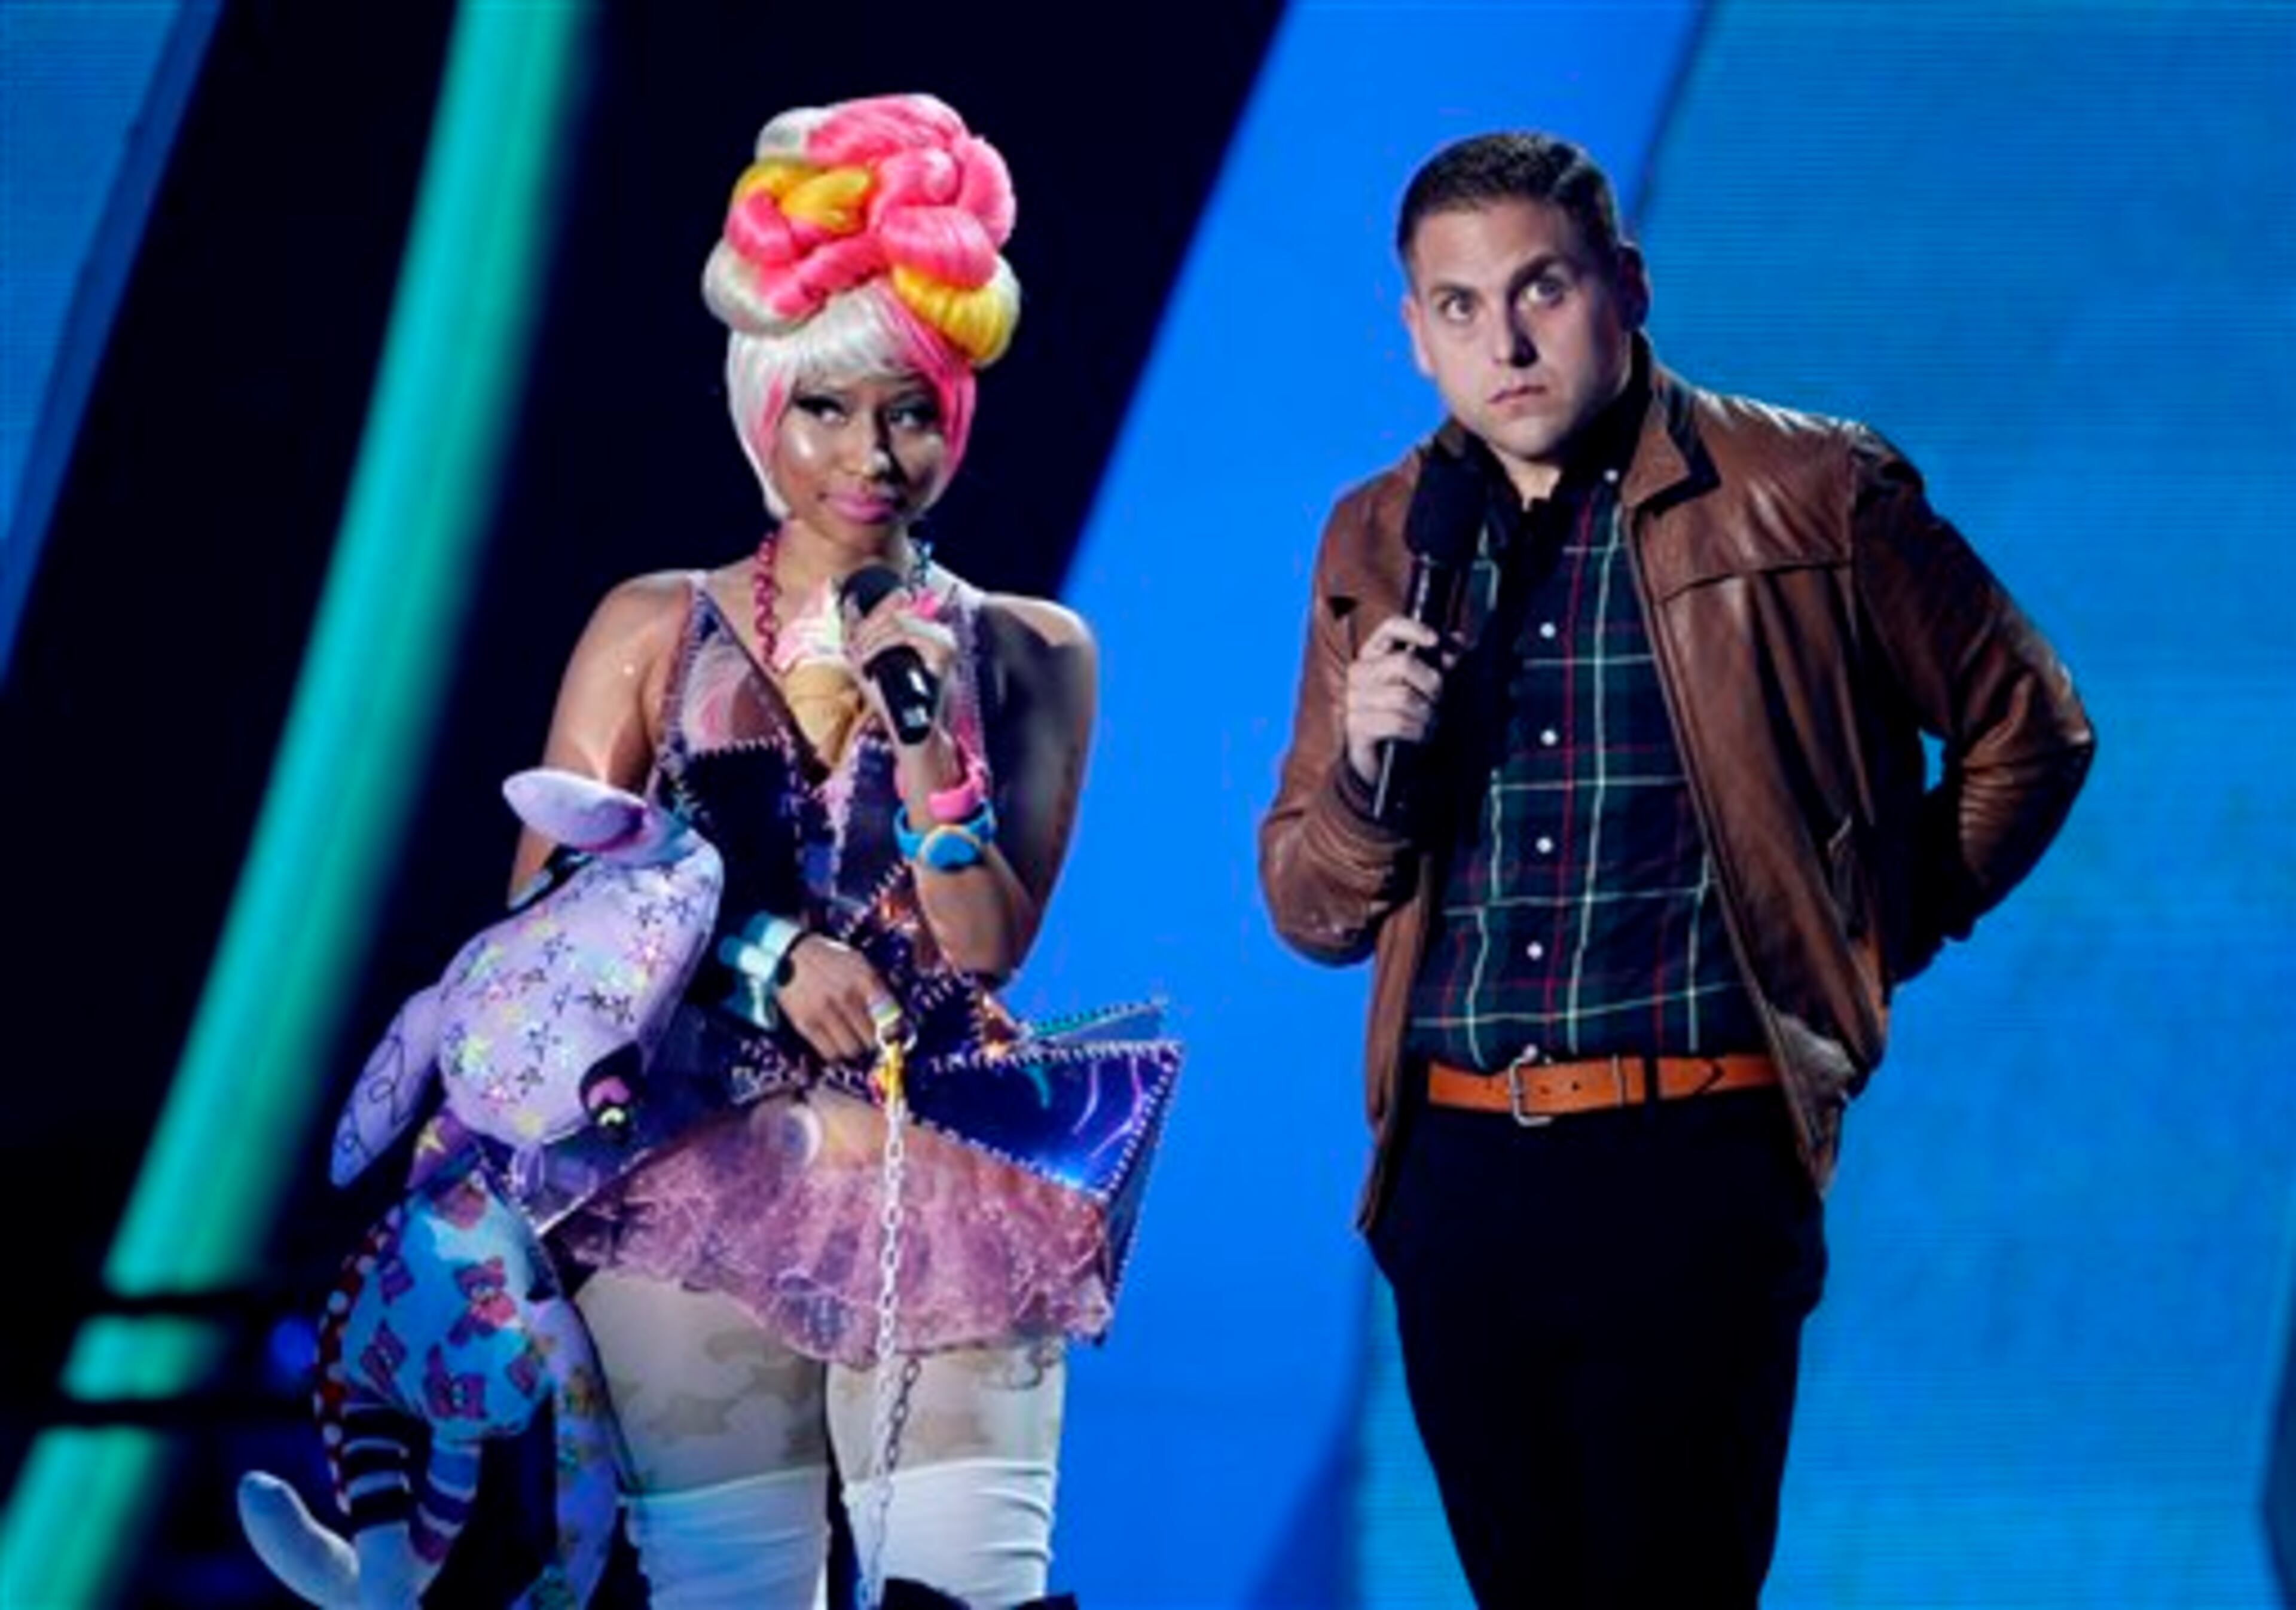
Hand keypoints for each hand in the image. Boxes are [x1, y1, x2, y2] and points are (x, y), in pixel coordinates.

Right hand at [774, 935, 906, 1063]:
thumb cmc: (829, 959)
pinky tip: (835, 1042)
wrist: (789, 954)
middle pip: (872, 1038)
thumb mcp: (859, 963)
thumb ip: (878, 988)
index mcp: (865, 979)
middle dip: (873, 1041)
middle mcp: (847, 996)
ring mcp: (825, 1012)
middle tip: (869, 1038)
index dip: (895, 1032)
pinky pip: (829, 1053)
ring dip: (855, 1049)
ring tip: (851, 1040)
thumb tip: (895, 1020)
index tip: (892, 1036)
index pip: (891, 1017)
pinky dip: (835, 1053)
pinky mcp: (806, 1024)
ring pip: (852, 1049)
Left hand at [843, 584, 956, 743]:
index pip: (899, 606)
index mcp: (928, 634)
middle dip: (868, 627)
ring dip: (873, 637)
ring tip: (861, 657)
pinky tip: (869, 660)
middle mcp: (940, 634)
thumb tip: (850, 604)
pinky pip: (906, 636)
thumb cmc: (892, 702)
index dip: (872, 613)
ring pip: (900, 621)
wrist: (912, 732)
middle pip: (897, 612)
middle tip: (854, 648)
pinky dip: (881, 645)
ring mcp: (944, 642)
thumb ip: (862, 636)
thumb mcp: (872, 664)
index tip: (856, 633)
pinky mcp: (942, 652)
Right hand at [1343, 616, 1451, 785]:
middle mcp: (1359, 673)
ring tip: (1429, 722)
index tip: (1434, 640)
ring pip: (1403, 696)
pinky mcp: (1357, 727)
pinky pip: (1397, 723)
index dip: (1413, 629)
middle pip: (1403, 663)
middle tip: (1438, 700)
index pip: (1389, 628)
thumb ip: (1441, 660)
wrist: (1385, 758)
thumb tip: (1461, 639)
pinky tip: (1419, 735)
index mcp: (1374, 655)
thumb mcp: (1427, 683)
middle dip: (1431, 683)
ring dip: (1426, 713)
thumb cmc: (1406, 713)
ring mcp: (1354, 700)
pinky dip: (1417, 730)